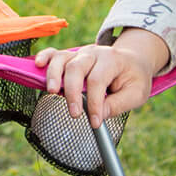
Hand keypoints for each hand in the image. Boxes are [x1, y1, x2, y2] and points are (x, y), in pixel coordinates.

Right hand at [34, 29, 167, 128]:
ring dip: (55, 74)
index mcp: (112, 60)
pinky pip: (54, 53)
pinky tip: (38, 65)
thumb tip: (98, 115)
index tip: (94, 122)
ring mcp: (80, 53)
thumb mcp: (136, 93)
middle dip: (73, 91)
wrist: (132, 60)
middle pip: (77, 67)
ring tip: (53, 92)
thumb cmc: (133, 78)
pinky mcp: (71, 56)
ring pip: (62, 58)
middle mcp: (94, 53)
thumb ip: (118, 104)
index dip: (94, 102)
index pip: (98, 80)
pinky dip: (45, 57)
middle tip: (74, 114)